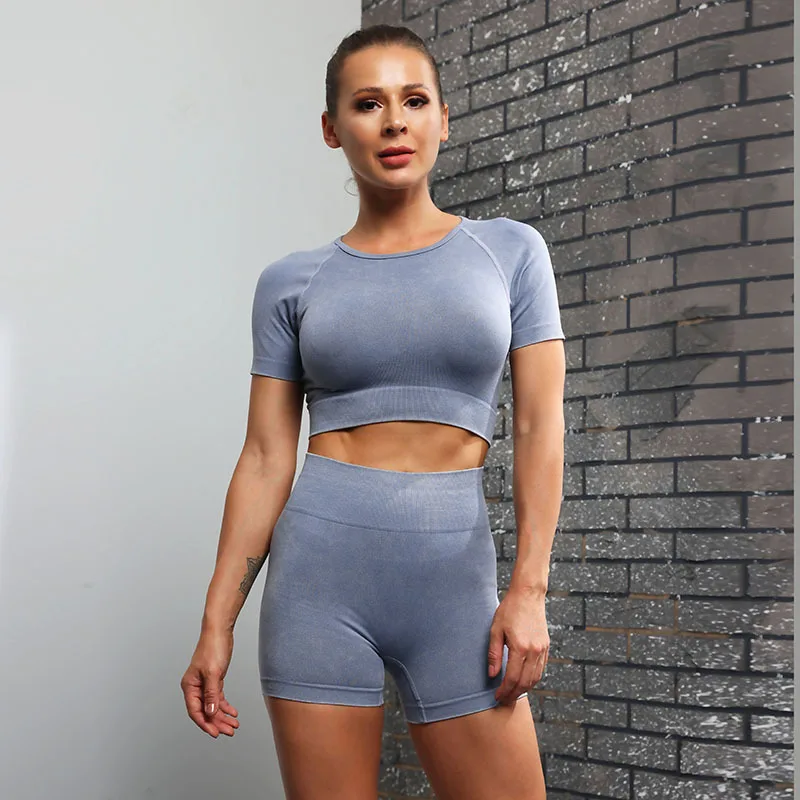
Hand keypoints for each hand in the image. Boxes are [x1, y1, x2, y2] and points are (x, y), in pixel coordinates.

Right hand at [180, 628, 239, 737]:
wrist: (220, 631)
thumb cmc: (213, 647)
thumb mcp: (213, 673)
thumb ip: (211, 694)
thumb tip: (210, 712)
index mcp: (190, 686)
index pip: (195, 711)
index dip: (205, 724)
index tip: (215, 733)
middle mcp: (195, 687)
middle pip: (205, 711)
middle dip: (217, 722)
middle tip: (229, 731)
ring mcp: (204, 684)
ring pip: (212, 706)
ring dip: (222, 716)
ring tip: (233, 725)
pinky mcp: (214, 680)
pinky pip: (218, 698)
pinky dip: (225, 706)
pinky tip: (232, 712)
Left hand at [488, 589, 548, 704]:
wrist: (528, 595)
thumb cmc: (509, 610)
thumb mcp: (496, 629)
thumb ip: (494, 653)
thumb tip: (492, 675)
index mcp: (520, 647)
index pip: (512, 678)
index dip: (504, 690)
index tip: (497, 696)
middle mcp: (534, 651)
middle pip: (525, 682)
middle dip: (514, 694)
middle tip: (504, 700)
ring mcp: (542, 649)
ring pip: (535, 678)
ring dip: (524, 689)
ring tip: (512, 694)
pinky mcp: (546, 646)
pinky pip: (540, 669)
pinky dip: (532, 679)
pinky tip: (523, 681)